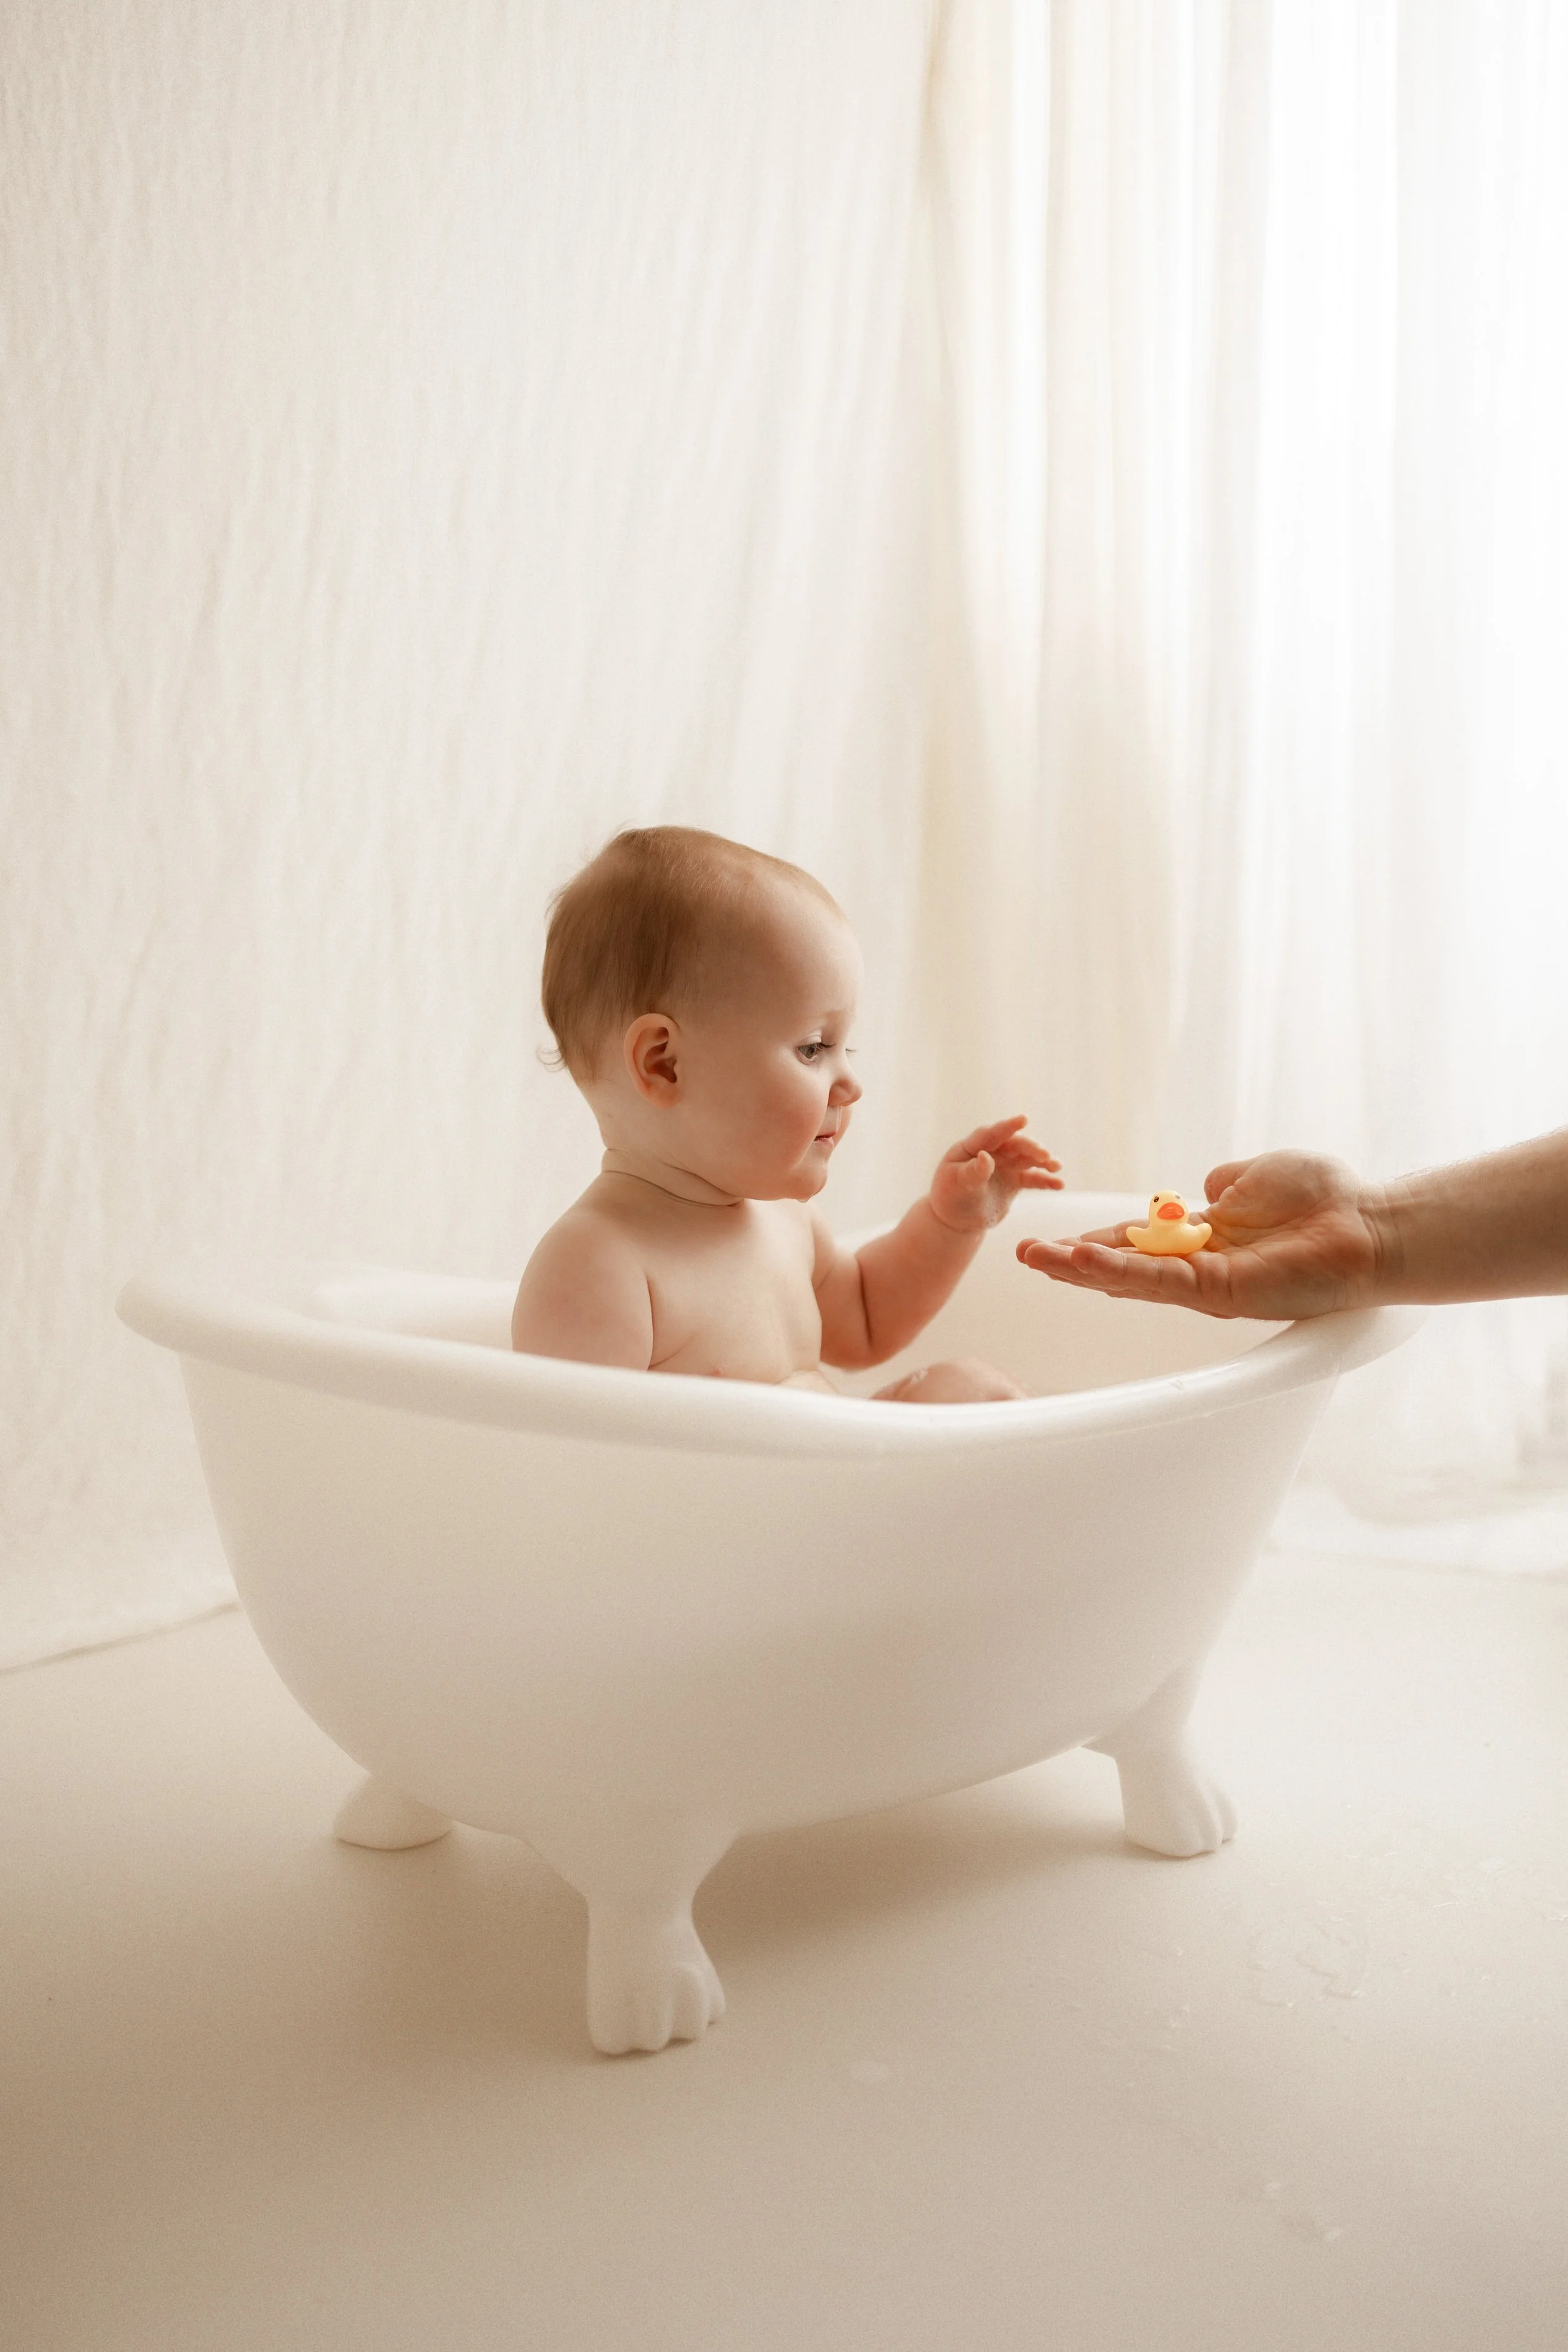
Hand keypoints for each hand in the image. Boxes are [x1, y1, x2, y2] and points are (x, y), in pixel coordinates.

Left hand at [929, 1115, 1063, 1234]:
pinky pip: (1033, 1179)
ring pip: (1027, 1159)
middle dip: (1031, 1148)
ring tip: (1057, 1166)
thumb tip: (986, 1157)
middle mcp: (991, 1152)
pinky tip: (1059, 1184)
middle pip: (1015, 1145)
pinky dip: (1045, 1181)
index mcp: (971, 1148)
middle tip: (1045, 1155)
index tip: (1023, 1119)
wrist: (957, 1218)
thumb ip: (973, 1172)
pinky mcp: (1015, 1180)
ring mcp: (1005, 1165)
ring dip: (1043, 1161)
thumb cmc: (951, 1197)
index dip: (1007, 1127)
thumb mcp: (957, 1185)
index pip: (990, 1134)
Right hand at [1014, 1150, 1384, 1319]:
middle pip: (1122, 1266)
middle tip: (1024, 1253)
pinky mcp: (1221, 1292)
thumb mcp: (1260, 1174)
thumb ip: (1225, 1182)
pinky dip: (1120, 1269)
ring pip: (1130, 1278)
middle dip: (1071, 1261)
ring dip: (1080, 1268)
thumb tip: (1204, 1186)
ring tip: (1035, 1257)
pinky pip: (1159, 1281)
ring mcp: (1207, 1284)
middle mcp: (1199, 1268)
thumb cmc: (1326, 1200)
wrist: (1370, 1225)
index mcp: (1204, 1241)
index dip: (1095, 1239)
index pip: (1136, 1242)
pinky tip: (1084, 1259)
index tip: (1053, 1238)